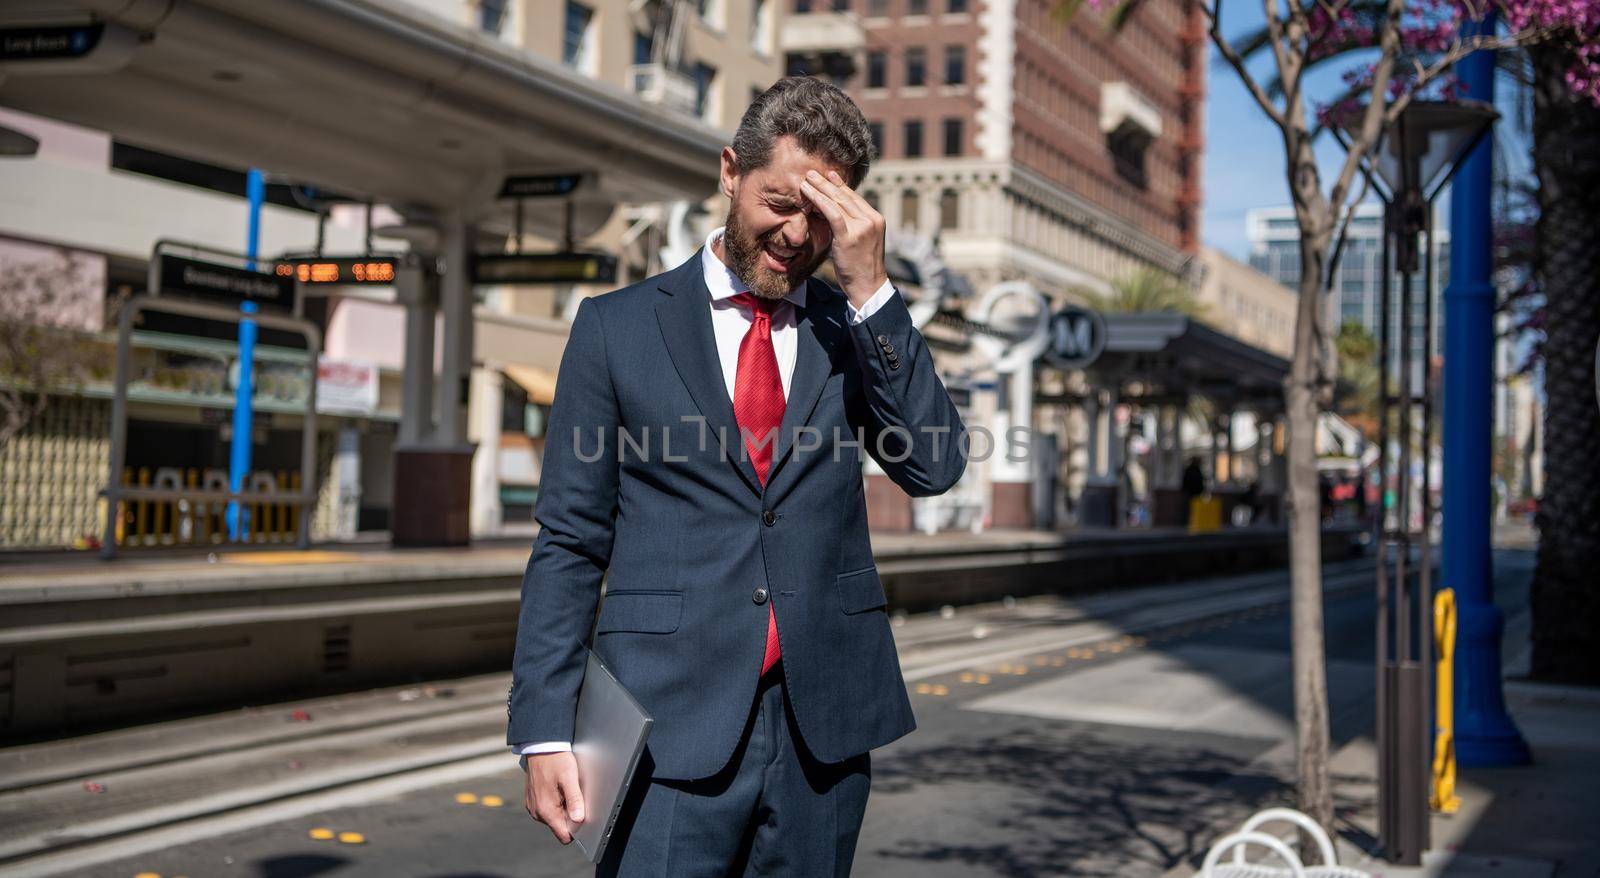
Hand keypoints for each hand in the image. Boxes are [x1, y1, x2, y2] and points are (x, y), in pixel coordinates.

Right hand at [524, 751, 585, 843]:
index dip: (576, 829)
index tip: (581, 815)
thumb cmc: (555, 759)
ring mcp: (533, 807)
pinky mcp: (533, 801)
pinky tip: (558, 787)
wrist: (540, 746)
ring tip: (565, 788)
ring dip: (563, 808)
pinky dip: (556, 802)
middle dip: (570, 815)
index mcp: (546, 810)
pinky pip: (548, 809)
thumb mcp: (569, 778)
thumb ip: (574, 800)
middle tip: (573, 794)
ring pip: (555, 818)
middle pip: (560, 826)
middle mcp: (537, 812)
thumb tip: (579, 819)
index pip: (564, 835)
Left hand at [799, 168, 889, 310]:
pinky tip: (809, 195)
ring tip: (807, 180)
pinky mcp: (850, 236)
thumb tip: (837, 214)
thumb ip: (853, 226)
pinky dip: (820, 201)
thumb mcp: (861, 242)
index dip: (839, 185)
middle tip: (813, 172)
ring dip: (820, 188)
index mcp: (876, 219)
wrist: (868, 287)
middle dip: (827, 182)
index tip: (828, 175)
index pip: (854, 198)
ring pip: (838, 202)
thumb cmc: (861, 267)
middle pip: (846, 196)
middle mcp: (871, 219)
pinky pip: (833, 214)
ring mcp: (862, 227)